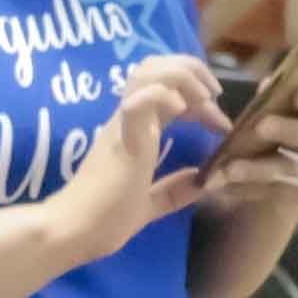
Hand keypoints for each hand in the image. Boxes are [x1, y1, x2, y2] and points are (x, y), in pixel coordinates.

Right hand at [52, 62, 216, 264]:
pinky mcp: (123, 135)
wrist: (75, 231)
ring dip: (184, 77)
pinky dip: (165, 94)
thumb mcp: (148, 206)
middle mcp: (128, 120)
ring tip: (203, 99)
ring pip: (150, 71)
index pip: (167, 91)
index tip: (221, 125)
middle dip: (192, 70)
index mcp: (134, 131)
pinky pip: (142, 98)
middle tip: (213, 97)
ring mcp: (123, 124)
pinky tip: (180, 111)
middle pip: (155, 66)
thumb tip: (200, 182)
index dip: (200, 99)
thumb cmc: (104, 220)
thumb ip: (172, 192)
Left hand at [210, 58, 297, 197]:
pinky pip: (269, 191)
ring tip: (228, 170)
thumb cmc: (296, 117)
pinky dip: (243, 188)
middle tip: (261, 127)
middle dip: (287, 131)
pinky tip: (220, 185)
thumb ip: (282, 93)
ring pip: (288, 170)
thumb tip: (267, 85)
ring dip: (256, 169)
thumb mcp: (292, 102)